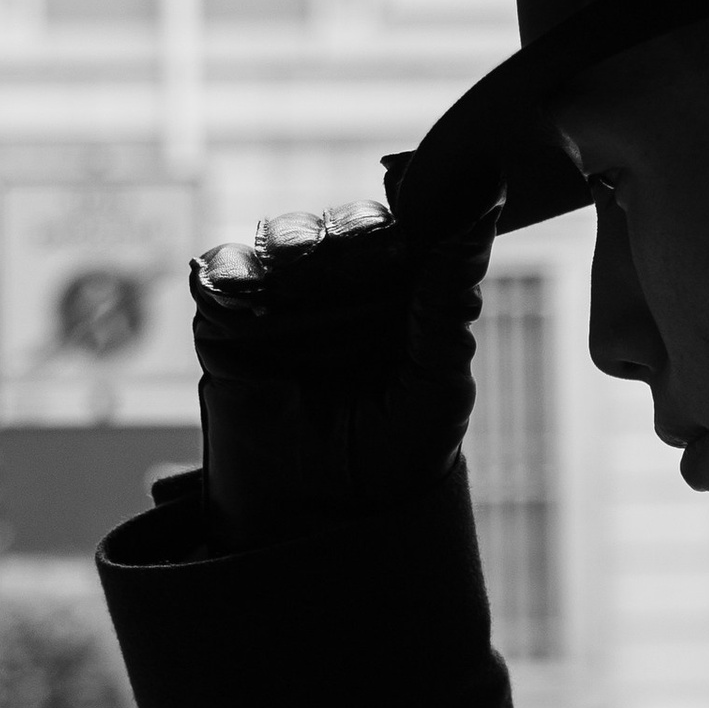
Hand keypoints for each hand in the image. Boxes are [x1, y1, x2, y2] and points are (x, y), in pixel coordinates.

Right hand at [189, 156, 506, 551]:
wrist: (324, 520)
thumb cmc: (394, 458)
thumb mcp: (438, 384)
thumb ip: (451, 298)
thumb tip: (485, 197)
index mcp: (406, 295)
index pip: (414, 228)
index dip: (423, 204)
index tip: (430, 187)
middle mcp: (346, 286)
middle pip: (349, 227)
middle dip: (359, 238)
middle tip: (375, 255)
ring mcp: (283, 296)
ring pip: (286, 238)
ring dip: (300, 249)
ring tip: (309, 276)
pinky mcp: (226, 315)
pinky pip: (222, 270)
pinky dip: (237, 272)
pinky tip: (256, 295)